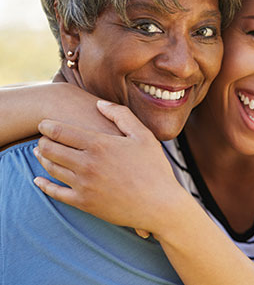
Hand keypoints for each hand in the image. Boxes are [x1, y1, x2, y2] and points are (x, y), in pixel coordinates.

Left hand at [33, 101, 182, 235]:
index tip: (43, 123)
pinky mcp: (84, 203)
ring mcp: (84, 185)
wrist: (159, 205)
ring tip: (40, 152)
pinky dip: (43, 185)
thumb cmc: (154, 167)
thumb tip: (99, 104)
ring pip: (51, 169)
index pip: (62, 132)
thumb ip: (120, 115)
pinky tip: (38, 180)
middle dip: (42, 141)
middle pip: (50, 149)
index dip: (48, 126)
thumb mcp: (143, 135)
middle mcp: (87, 164)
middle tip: (42, 137)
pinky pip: (56, 193)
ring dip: (42, 158)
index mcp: (100, 144)